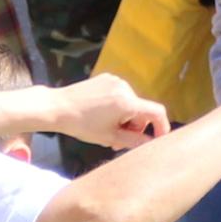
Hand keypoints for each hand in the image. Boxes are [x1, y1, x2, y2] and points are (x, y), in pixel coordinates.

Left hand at [53, 71, 169, 147]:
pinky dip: (118, 107)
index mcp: (127, 102)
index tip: (158, 138)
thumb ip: (134, 141)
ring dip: (126, 118)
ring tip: (108, 129)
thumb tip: (151, 143)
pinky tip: (102, 115)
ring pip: (131, 104)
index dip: (162, 126)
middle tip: (120, 141)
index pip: (157, 112)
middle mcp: (125, 88)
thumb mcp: (110, 137)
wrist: (58, 107)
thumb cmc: (82, 125)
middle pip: (142, 110)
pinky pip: (120, 95)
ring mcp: (115, 81)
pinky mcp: (107, 78)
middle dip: (136, 127)